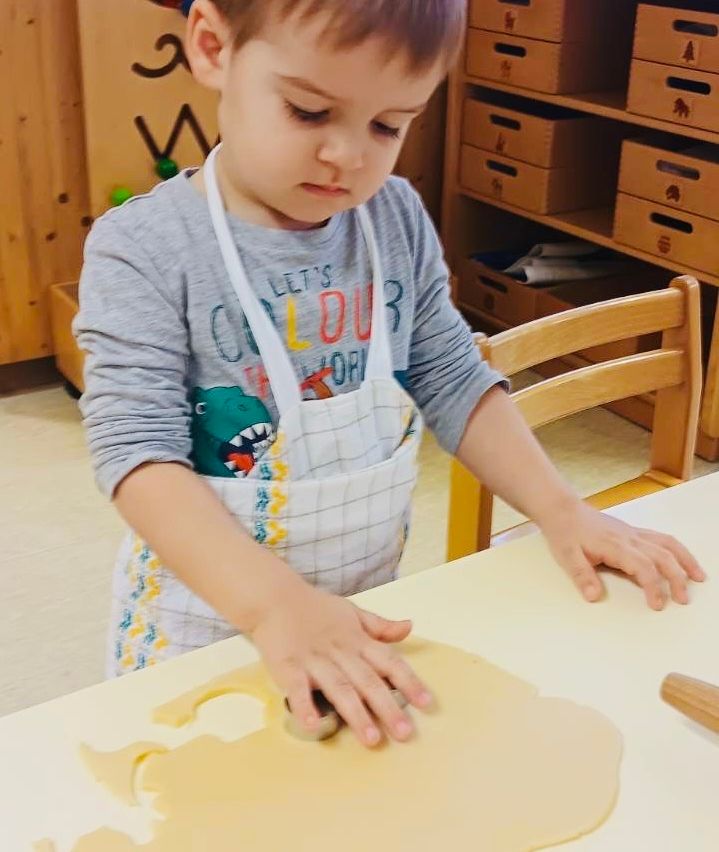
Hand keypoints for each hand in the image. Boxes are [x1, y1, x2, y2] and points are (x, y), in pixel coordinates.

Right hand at [248, 583, 432, 746]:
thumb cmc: (317, 609)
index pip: (389, 661)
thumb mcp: (352, 612)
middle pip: (368, 681)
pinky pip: (298, 689)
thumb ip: (380, 626)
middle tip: (405, 733)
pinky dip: (305, 707)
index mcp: (357, 640)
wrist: (275, 598)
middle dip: (388, 707)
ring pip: (339, 689)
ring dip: (356, 714)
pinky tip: (314, 725)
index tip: (427, 703)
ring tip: (371, 739)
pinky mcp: (289, 667)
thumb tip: (409, 626)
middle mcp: (340, 652)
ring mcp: (314, 661)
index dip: (409, 682)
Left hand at [539, 499, 705, 609]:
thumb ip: (582, 576)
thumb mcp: (567, 556)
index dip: (653, 586)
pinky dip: (677, 550)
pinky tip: (682, 561)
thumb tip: (594, 596)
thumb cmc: (565, 532)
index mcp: (616, 545)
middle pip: (662, 556)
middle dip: (677, 577)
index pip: (643, 567)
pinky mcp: (633, 532)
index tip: (657, 605)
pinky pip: (661, 539)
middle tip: (683, 599)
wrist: (562, 509)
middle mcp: (630, 538)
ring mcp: (633, 533)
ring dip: (685, 560)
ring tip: (699, 578)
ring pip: (667, 544)